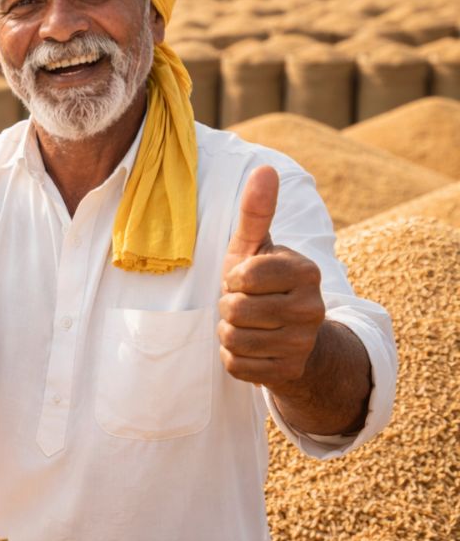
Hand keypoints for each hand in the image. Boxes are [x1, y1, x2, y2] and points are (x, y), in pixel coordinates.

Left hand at [218, 166, 325, 389]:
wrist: (287, 335)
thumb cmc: (261, 282)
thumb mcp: (255, 247)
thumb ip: (256, 212)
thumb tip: (265, 169)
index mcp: (306, 272)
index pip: (244, 276)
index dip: (233, 278)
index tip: (245, 279)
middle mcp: (313, 309)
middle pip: (234, 310)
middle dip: (228, 306)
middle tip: (245, 304)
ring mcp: (303, 344)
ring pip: (233, 338)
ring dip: (229, 332)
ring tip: (248, 324)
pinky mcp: (289, 372)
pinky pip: (236, 365)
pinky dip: (233, 356)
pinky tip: (252, 347)